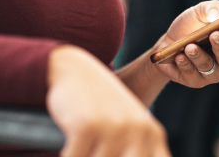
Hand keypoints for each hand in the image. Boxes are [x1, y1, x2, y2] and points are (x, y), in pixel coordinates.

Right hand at [47, 46, 169, 156]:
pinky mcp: (88, 126)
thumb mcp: (126, 129)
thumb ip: (136, 151)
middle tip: (95, 155)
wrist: (73, 70)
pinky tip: (66, 152)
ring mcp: (114, 128)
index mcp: (152, 135)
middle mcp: (138, 131)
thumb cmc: (100, 107)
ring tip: (84, 150)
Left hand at [151, 0, 218, 87]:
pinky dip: (185, 65)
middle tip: (214, 35)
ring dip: (198, 56)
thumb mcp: (196, 13)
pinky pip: (193, 75)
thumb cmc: (187, 28)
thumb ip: (208, 9)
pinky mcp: (196, 81)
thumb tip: (217, 12)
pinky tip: (179, 57)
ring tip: (189, 47)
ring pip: (209, 66)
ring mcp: (212, 72)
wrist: (165, 46)